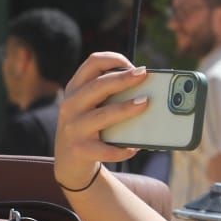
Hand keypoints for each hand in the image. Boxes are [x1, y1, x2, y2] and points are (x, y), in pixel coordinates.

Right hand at [53, 53, 148, 189]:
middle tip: (144, 74)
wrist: (69, 161)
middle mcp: (70, 105)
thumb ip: (110, 94)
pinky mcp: (80, 149)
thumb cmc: (90, 127)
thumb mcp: (91, 106)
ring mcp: (73, 128)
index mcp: (75, 89)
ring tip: (145, 103)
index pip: (92, 63)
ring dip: (125, 108)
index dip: (114, 59)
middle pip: (98, 86)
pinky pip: (105, 149)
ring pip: (102, 115)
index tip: (134, 65)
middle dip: (123, 79)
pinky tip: (135, 147)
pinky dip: (122, 149)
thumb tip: (150, 89)